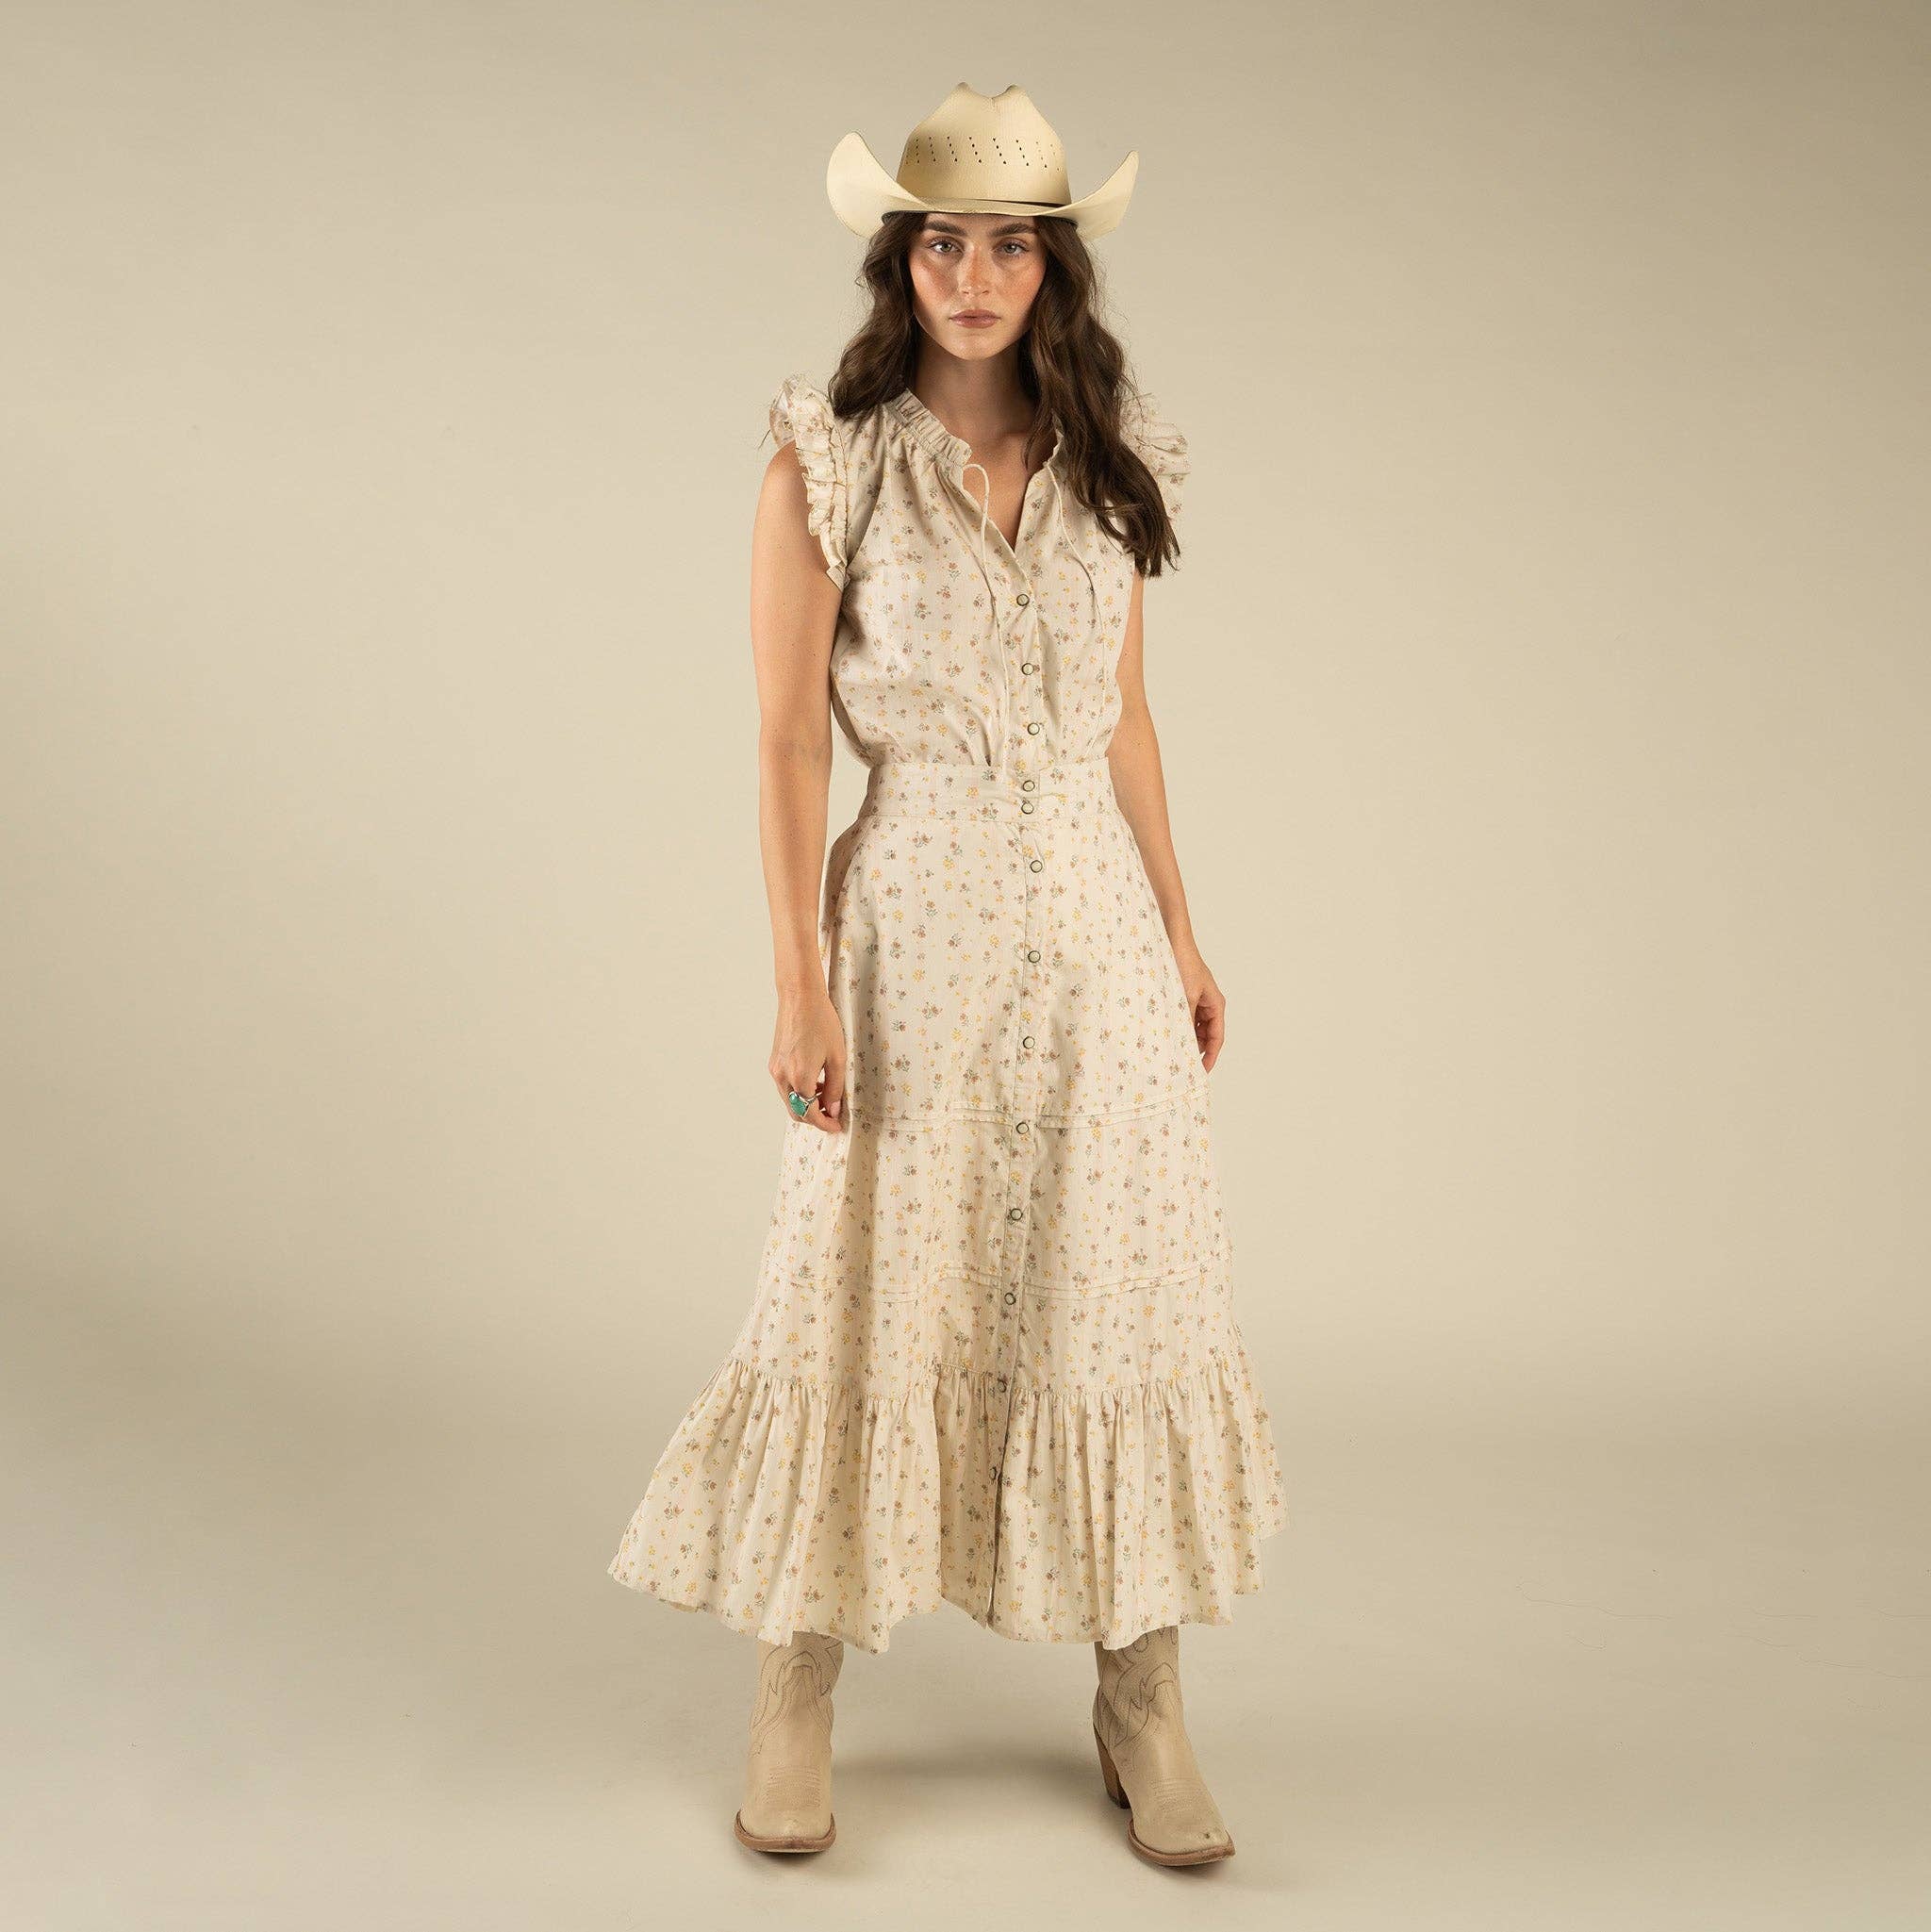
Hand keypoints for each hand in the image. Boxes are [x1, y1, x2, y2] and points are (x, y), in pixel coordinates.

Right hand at [770, 983, 846, 1129]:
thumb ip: (835, 1087)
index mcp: (800, 1077)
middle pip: (796, 1113)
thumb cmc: (821, 1022)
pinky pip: (785, 1088)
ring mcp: (775, 1070)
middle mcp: (783, 1077)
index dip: (825, 1124)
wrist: (800, 998)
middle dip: (815, 1118)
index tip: (837, 1126)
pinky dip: (799, 1092)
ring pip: (789, 1101)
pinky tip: (815, 1080)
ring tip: (827, 1093)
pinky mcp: (773, 1063)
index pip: (811, 1114)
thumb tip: (834, 1109)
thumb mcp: (837, 1057)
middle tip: (833, 1114)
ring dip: (807, 1105)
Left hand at [1171, 943, 1225, 1071]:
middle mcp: (1209, 1004)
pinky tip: (1168, 1034)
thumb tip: (1183, 1043)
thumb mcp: (1185, 997)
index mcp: (1216, 1005)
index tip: (1201, 1071)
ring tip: (1174, 1052)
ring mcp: (1197, 1000)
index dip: (1210, 1056)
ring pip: (1195, 1027)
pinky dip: (1179, 1026)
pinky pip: (1185, 1017)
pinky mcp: (1185, 996)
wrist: (1173, 942)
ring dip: (1186, 1038)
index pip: (1217, 1037)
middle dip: (1197, 1049)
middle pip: (1206, 1035)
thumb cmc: (1184, 965)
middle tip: (1184, 1065)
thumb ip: (1185, 1021)